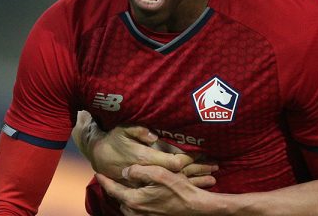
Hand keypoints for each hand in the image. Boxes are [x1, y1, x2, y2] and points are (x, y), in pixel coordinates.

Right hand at [72, 111, 217, 182]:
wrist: (101, 158)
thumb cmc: (114, 141)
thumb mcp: (122, 130)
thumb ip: (137, 130)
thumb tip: (152, 134)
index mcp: (147, 158)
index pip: (173, 162)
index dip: (189, 159)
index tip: (202, 154)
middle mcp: (151, 173)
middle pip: (180, 174)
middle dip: (198, 170)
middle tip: (216, 167)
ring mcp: (151, 181)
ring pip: (178, 182)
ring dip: (196, 179)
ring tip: (214, 177)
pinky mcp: (150, 185)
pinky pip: (171, 187)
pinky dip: (187, 185)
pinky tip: (199, 184)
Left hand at [97, 165, 215, 215]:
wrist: (194, 206)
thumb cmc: (178, 189)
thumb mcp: (158, 173)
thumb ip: (138, 171)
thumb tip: (125, 171)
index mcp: (134, 200)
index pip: (113, 190)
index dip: (105, 180)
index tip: (98, 173)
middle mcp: (135, 212)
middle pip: (120, 199)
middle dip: (117, 189)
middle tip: (115, 178)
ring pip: (128, 206)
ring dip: (127, 196)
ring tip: (130, 186)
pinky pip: (137, 211)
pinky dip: (135, 203)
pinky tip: (142, 194)